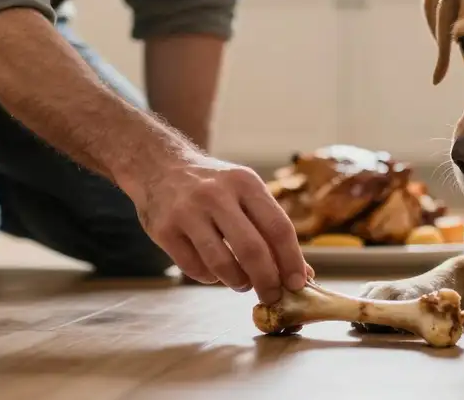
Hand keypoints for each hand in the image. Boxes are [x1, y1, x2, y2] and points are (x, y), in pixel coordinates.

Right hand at [130, 153, 308, 303]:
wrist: (160, 167)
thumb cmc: (214, 186)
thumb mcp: (245, 193)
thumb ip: (271, 229)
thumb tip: (303, 274)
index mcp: (245, 183)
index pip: (278, 227)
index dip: (291, 260)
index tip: (298, 284)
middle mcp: (216, 194)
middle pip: (252, 249)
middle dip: (267, 281)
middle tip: (272, 296)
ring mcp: (187, 212)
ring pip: (221, 263)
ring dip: (238, 282)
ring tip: (242, 283)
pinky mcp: (164, 230)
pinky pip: (194, 268)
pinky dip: (210, 277)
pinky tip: (214, 271)